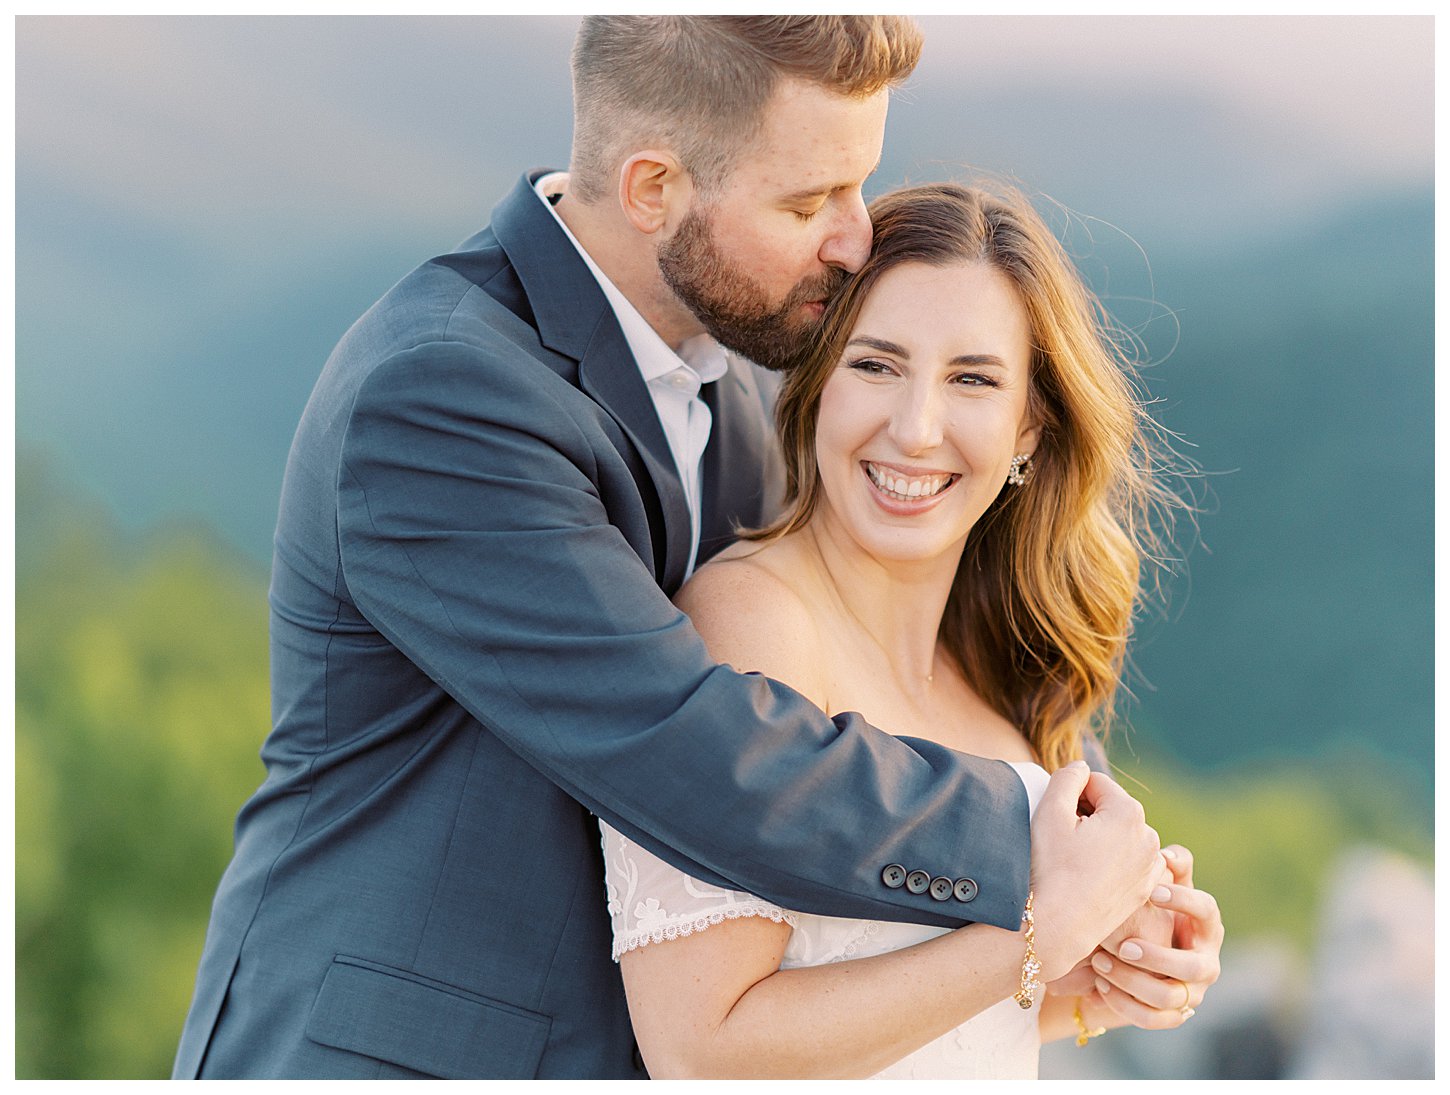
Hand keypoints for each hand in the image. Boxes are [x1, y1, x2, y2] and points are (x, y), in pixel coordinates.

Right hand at [1028, 762, 1163, 981]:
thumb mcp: (1049, 811)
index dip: (1069, 796)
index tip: (1057, 821)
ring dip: (1099, 838)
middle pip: (1110, 808)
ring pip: (1119, 834)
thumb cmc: (1050, 867)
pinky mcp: (1146, 888)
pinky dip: (1111, 861)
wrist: (1058, 926)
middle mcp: (1149, 836)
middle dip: (1087, 817)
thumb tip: (1081, 769)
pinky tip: (1090, 877)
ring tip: (1076, 861)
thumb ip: (1067, 777)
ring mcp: (1151, 865)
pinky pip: (1127, 860)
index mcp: (1128, 812)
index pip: (1094, 783)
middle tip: (1064, 842)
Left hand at [1087, 844, 1223, 1028]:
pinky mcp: (1171, 1015)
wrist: (1132, 953)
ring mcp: (1191, 993)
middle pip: (1195, 967)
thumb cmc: (1148, 910)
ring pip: (1169, 997)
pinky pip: (1152, 1018)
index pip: (1208, 910)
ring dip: (1132, 981)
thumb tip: (1166, 854)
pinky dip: (1124, 1004)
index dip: (1184, 900)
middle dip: (1158, 957)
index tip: (1152, 891)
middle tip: (1123, 944)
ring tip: (1100, 961)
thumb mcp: (1158, 886)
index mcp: (1207, 926)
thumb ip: (1167, 866)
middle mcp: (1206, 962)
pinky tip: (1100, 984)